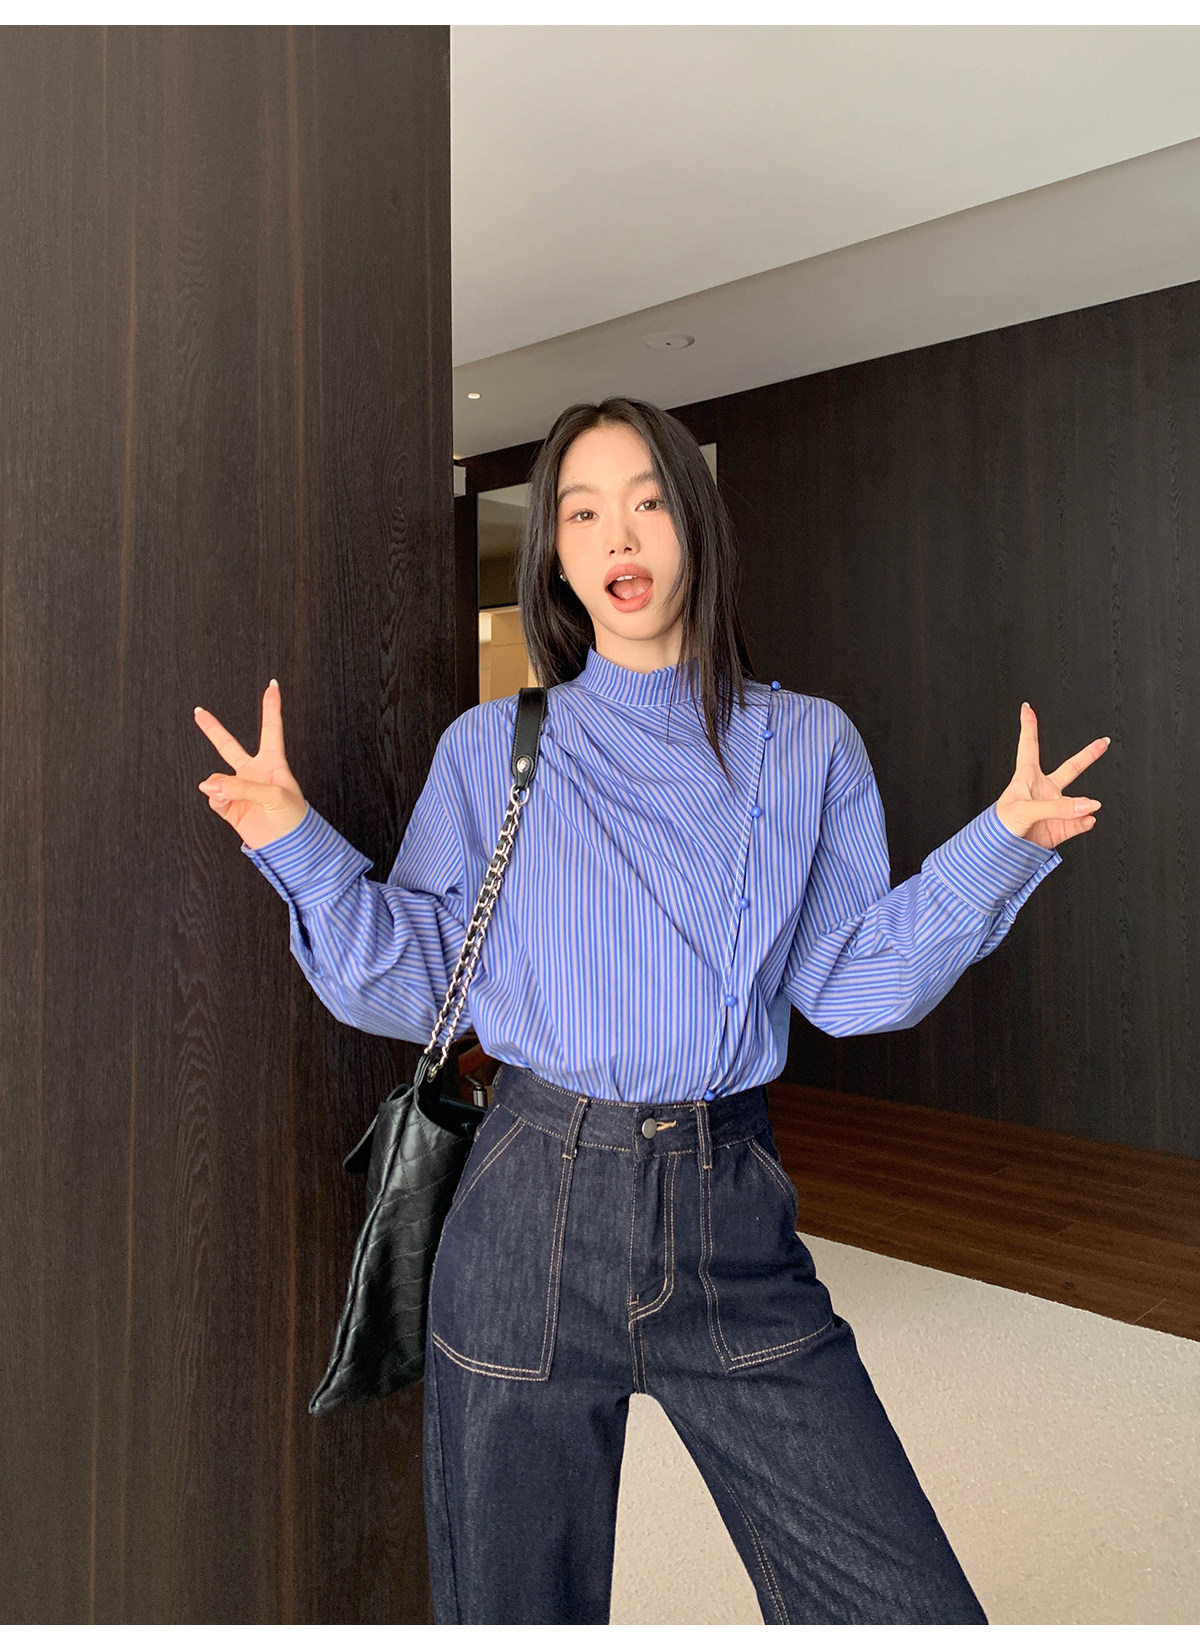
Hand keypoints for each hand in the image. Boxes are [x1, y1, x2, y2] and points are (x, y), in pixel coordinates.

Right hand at [193, 679, 308, 849]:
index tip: (272, 686)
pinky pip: (215, 799)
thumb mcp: (274, 795)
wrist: (291, 849)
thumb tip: (209, 785)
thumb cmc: (294, 818)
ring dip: (217, 784)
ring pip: (216, 778)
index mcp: (273, 763)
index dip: (271, 707)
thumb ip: (241, 786)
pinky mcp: (232, 809)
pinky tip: (223, 802)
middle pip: (230, 746)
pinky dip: (216, 800)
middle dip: (213, 729)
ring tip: (223, 792)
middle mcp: (255, 774)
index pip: (271, 728)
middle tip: (199, 712)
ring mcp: (241, 791)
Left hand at [994, 702, 1108, 849]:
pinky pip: (1078, 823)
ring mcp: (1054, 809)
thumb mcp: (1025, 810)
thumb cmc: (1000, 826)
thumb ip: (1057, 808)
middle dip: (1087, 755)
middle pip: (1070, 768)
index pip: (1028, 746)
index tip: (1026, 709)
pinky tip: (1088, 820)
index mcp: (1026, 778)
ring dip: (1083, 805)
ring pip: (1077, 803)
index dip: (1028, 727)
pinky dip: (1084, 823)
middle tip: (1102, 743)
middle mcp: (1043, 791)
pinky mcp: (1059, 828)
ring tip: (1089, 808)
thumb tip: (1088, 805)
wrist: (1000, 852)